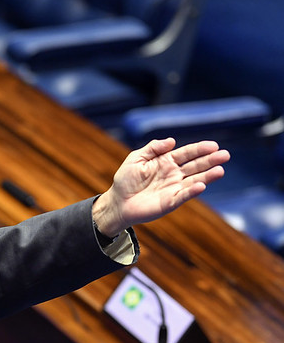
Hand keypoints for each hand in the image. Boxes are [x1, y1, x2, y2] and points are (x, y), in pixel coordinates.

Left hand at [92, 138, 229, 236]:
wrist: (118, 202)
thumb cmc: (126, 179)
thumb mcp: (136, 158)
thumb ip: (153, 148)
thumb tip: (172, 141)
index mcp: (167, 161)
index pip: (187, 153)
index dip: (200, 149)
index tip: (213, 145)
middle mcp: (174, 174)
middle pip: (196, 166)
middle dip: (211, 160)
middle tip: (225, 155)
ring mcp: (174, 188)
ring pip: (194, 180)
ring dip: (207, 176)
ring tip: (220, 170)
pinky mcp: (170, 202)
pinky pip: (183, 196)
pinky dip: (192, 191)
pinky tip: (201, 186)